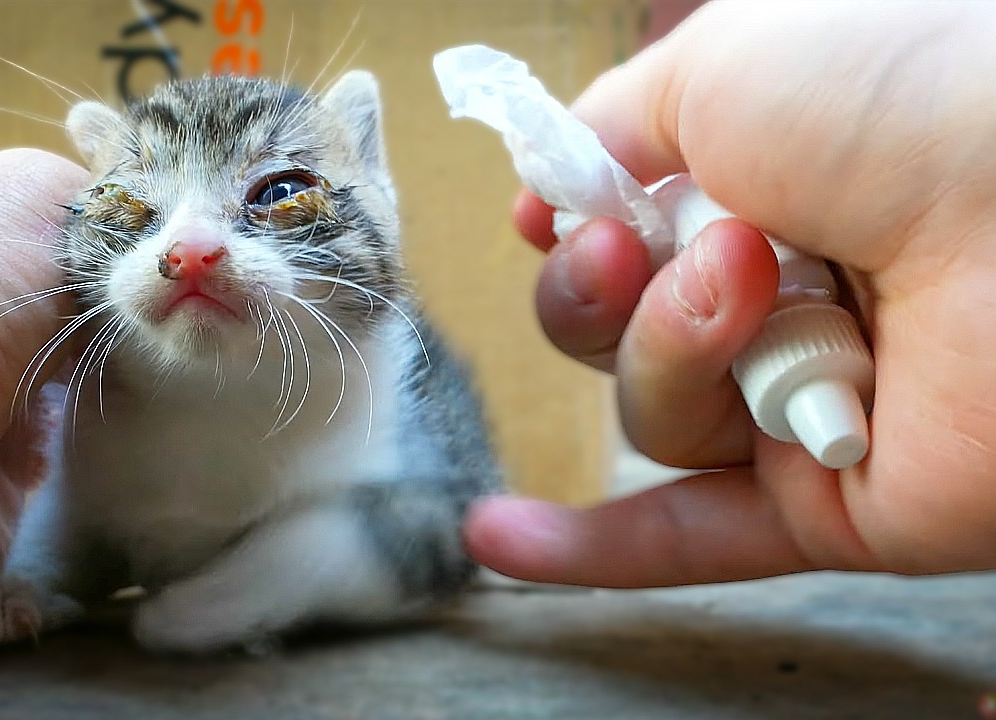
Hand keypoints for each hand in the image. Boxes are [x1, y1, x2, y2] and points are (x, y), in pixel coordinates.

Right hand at [466, 0, 995, 586]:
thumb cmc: (895, 98)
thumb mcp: (722, 68)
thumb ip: (617, 129)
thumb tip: (551, 193)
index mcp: (767, 192)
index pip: (626, 235)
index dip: (575, 228)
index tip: (550, 209)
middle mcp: (783, 299)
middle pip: (616, 329)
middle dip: (596, 289)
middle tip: (630, 250)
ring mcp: (801, 403)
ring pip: (653, 410)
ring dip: (664, 350)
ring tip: (746, 294)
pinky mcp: (828, 504)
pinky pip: (694, 539)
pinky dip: (589, 546)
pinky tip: (496, 536)